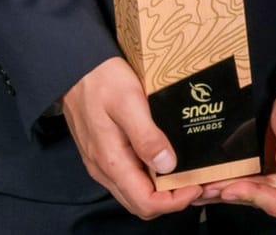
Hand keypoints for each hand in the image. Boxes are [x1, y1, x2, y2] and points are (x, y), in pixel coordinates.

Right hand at [59, 56, 199, 217]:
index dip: (174, 201)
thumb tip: (167, 164)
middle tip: (199, 182)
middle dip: (173, 200)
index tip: (197, 185)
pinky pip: (131, 178)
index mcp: (111, 161)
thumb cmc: (102, 81)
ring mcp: (104, 164)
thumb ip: (146, 136)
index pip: (145, 203)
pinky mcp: (106, 155)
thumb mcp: (129, 102)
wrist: (75, 70)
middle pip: (142, 204)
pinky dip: (152, 179)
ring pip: (136, 193)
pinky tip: (168, 162)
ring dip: (163, 192)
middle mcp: (105, 170)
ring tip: (189, 173)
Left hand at [202, 78, 275, 214]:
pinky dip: (235, 188)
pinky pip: (256, 191)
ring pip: (257, 199)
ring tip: (203, 188)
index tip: (230, 188)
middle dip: (236, 194)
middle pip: (267, 202)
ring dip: (230, 192)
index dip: (254, 196)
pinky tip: (213, 187)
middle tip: (207, 187)